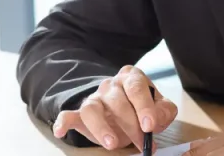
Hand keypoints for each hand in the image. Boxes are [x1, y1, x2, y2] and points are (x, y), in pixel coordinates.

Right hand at [52, 65, 177, 150]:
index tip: (150, 126)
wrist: (125, 112)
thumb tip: (155, 120)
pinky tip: (60, 131)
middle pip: (117, 101)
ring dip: (101, 127)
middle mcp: (111, 85)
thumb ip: (163, 111)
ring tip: (112, 144)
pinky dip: (63, 122)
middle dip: (130, 124)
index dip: (144, 107)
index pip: (136, 87)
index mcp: (132, 78)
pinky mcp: (81, 113)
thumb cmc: (143, 110)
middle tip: (141, 143)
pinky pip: (68, 114)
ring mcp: (95, 98)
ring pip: (92, 108)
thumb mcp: (160, 109)